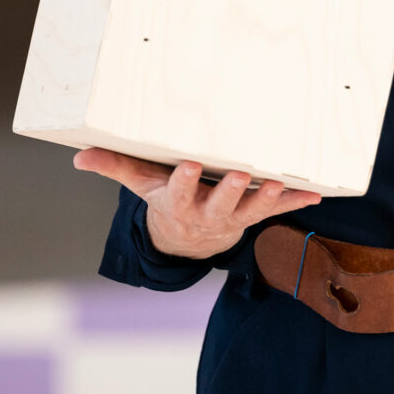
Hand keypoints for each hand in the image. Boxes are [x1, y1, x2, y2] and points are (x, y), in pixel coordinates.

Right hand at [73, 148, 321, 259]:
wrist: (188, 238)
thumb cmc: (166, 199)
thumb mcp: (140, 183)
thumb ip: (115, 165)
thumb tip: (79, 156)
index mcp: (179, 203)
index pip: (179, 192)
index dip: (184, 181)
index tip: (188, 164)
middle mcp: (208, 213)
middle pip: (219, 204)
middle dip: (229, 191)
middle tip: (239, 175)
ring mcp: (234, 217)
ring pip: (252, 210)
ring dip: (267, 198)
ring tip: (279, 184)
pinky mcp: (254, 215)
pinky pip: (278, 211)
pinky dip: (296, 203)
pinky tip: (315, 194)